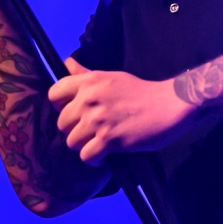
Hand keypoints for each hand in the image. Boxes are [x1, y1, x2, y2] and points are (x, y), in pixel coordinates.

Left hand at [47, 58, 196, 165]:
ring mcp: (99, 120)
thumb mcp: (111, 77)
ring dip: (83, 145)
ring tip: (97, 142)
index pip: (54, 94)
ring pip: (71, 142)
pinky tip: (105, 153)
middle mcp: (90, 99)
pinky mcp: (110, 140)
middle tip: (90, 130)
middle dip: (74, 129)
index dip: (59, 106)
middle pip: (62, 123)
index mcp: (89, 81)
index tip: (72, 111)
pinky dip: (94, 159)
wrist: (168, 105)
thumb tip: (66, 64)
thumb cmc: (140, 91)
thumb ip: (85, 74)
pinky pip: (86, 156)